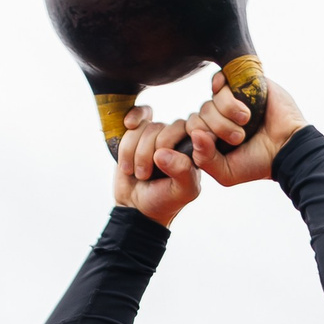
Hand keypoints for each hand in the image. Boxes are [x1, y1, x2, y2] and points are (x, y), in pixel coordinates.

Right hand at [112, 106, 200, 227]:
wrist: (137, 207)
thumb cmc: (164, 200)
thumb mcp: (181, 192)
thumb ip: (183, 172)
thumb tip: (163, 152)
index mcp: (195, 149)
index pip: (186, 130)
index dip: (168, 143)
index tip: (158, 163)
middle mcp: (179, 138)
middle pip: (161, 128)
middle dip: (146, 153)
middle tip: (143, 175)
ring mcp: (159, 133)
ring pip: (144, 127)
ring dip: (132, 152)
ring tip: (134, 172)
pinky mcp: (141, 131)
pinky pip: (137, 116)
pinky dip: (132, 121)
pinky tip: (128, 125)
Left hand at [186, 72, 304, 187]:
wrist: (288, 147)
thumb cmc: (258, 162)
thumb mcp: (227, 172)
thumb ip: (205, 159)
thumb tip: (195, 134)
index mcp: (212, 137)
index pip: (192, 128)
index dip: (202, 134)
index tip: (220, 144)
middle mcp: (218, 117)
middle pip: (201, 113)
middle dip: (218, 126)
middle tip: (239, 137)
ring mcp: (230, 99)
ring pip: (212, 98)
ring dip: (228, 111)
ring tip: (247, 120)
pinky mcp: (242, 84)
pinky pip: (219, 79)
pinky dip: (223, 87)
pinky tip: (239, 100)